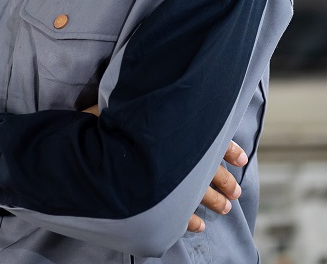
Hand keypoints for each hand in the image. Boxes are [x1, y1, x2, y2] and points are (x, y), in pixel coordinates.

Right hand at [82, 106, 244, 232]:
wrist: (86, 155)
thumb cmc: (108, 122)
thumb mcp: (129, 107)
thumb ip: (148, 110)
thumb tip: (163, 101)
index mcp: (175, 132)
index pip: (210, 141)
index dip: (227, 150)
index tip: (240, 159)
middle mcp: (175, 155)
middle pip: (209, 171)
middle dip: (224, 183)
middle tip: (234, 193)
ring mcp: (167, 180)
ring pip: (199, 194)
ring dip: (214, 201)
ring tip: (225, 209)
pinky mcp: (156, 201)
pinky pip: (177, 215)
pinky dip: (189, 221)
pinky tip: (198, 226)